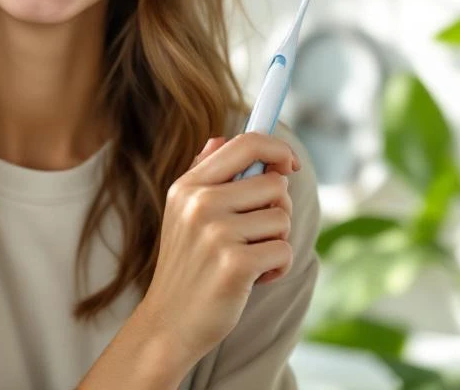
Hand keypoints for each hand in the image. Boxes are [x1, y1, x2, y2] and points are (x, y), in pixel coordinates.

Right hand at [135, 131, 300, 373]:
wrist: (170, 322)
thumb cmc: (186, 265)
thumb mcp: (182, 212)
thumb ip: (203, 173)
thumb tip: (220, 138)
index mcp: (188, 185)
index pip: (246, 143)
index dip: (278, 148)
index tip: (289, 165)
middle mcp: (200, 202)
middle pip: (274, 184)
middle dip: (277, 210)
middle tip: (256, 233)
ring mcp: (216, 232)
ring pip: (283, 219)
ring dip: (276, 243)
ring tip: (249, 259)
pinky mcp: (235, 264)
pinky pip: (284, 251)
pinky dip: (278, 269)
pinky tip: (253, 279)